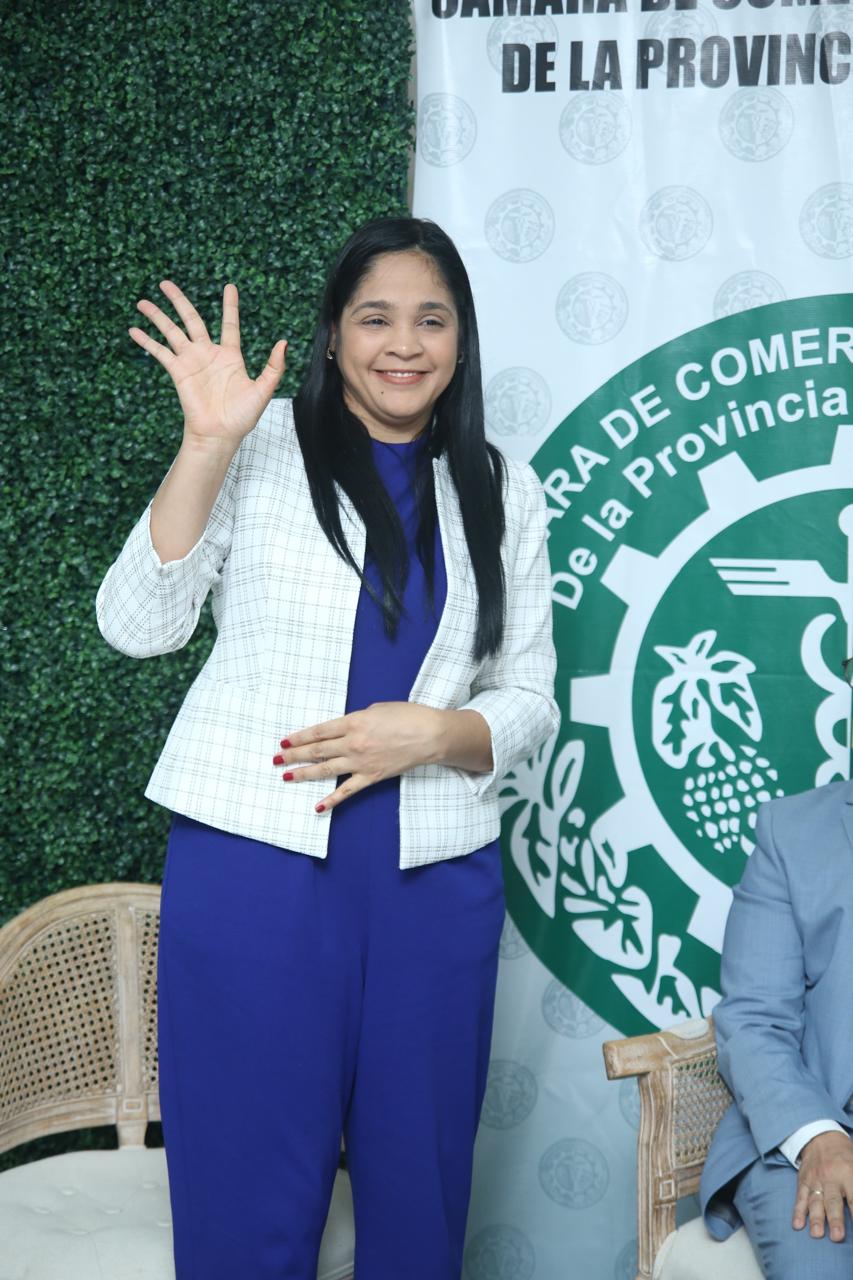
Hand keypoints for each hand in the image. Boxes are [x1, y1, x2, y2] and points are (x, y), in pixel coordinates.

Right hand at [128, 281, 285, 447]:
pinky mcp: (178, 372)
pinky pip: (160, 352)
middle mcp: (208, 354)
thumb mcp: (263, 390)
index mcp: (231, 356)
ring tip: (142, 302)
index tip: (230, 286)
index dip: (230, 305)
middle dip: (179, 300)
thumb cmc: (242, 416)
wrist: (220, 434)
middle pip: (191, 319)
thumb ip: (274, 367)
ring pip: (172, 331)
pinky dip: (147, 341)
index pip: (230, 324)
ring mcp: (191, 361)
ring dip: (157, 316)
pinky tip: (133, 329)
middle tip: (165, 283)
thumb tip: (284, 343)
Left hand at [273, 702, 445, 811]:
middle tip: (276, 760)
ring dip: (304, 774)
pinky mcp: (371, 777)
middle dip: (293, 755)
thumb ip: (357, 719)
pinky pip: (347, 791)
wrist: (430, 735)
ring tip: (286, 777)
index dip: (299, 737)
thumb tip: (345, 728)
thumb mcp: (377, 709)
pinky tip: (317, 806)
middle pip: (317, 750)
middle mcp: (352, 743)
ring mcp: (360, 762)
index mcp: (353, 722)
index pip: (318, 732)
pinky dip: (331, 800)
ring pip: (325, 770)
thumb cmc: (407, 716)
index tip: (284, 741)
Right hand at [793, 1131, 852, 1240]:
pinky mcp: (803, 1181)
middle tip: (837, 1236)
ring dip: (816, 1218)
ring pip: (815, 1201)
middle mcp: (831, 1177)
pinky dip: (798, 1211)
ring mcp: (815, 1180)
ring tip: (817, 1234)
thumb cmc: (846, 1156)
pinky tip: (797, 1224)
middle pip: (833, 1201)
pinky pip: (800, 1197)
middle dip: (835, 1219)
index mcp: (849, 1173)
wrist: (821, 1137)